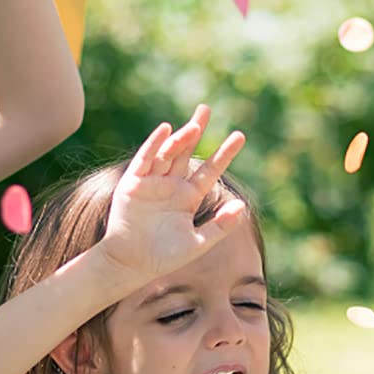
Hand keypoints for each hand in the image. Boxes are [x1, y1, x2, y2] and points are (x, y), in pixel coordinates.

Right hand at [99, 105, 246, 285]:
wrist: (130, 264)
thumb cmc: (163, 257)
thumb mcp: (197, 243)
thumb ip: (220, 226)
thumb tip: (243, 207)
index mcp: (187, 198)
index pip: (209, 170)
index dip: (224, 154)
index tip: (239, 136)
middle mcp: (170, 186)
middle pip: (186, 152)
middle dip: (196, 130)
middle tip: (206, 108)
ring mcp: (151, 183)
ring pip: (167, 153)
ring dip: (180, 138)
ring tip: (195, 125)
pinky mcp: (133, 183)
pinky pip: (145, 159)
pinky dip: (154, 145)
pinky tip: (165, 130)